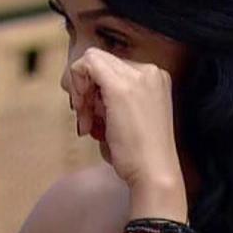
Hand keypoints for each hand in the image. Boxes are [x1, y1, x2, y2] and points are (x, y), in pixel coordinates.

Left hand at [69, 48, 185, 213]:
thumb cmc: (137, 154)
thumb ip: (109, 97)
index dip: (93, 87)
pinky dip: (77, 84)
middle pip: (100, 61)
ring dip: (81, 92)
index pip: (111, 66)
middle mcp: (150, 70)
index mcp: (155, 77)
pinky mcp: (121, 86)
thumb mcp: (125, 116)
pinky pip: (87, 63)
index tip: (89, 112)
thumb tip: (81, 85)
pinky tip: (82, 112)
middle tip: (84, 117)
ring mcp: (138, 76)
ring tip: (88, 123)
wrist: (153, 173)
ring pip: (91, 60)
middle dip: (84, 88)